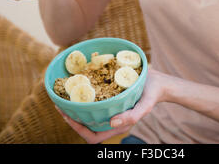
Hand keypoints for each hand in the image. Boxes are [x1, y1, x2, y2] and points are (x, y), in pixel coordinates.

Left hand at [55, 68, 170, 143]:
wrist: (159, 82)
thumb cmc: (152, 94)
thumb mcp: (145, 105)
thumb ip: (131, 116)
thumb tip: (112, 123)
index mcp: (117, 125)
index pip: (93, 137)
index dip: (78, 129)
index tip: (67, 115)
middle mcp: (111, 119)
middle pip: (86, 126)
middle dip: (71, 117)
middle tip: (60, 103)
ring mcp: (110, 109)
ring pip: (88, 114)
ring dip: (75, 107)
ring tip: (65, 95)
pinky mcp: (110, 98)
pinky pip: (94, 100)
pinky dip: (84, 96)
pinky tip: (78, 84)